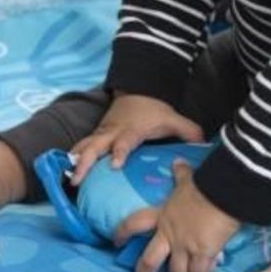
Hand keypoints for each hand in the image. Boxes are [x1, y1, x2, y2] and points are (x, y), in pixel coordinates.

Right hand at [69, 94, 202, 185]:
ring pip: (84, 146)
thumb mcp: (173, 119)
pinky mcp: (96, 136)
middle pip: (95, 146)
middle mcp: (113, 132)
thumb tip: (205, 145)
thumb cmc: (155, 110)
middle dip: (85, 162)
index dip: (119, 152)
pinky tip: (65, 175)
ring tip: (67, 181)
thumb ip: (188, 132)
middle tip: (77, 180)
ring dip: (74, 162)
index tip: (115, 165)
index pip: (124, 142)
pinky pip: (81, 147)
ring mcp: (102, 133)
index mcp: (132, 130)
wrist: (138, 90)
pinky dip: (72, 159)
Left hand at [114, 160, 239, 271]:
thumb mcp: (188, 181)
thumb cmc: (204, 187)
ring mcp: (185, 247)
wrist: (224, 194)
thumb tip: (177, 162)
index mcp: (162, 216)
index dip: (122, 233)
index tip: (116, 242)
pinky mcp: (202, 255)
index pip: (133, 224)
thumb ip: (181, 174)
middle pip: (148, 262)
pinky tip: (206, 271)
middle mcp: (169, 235)